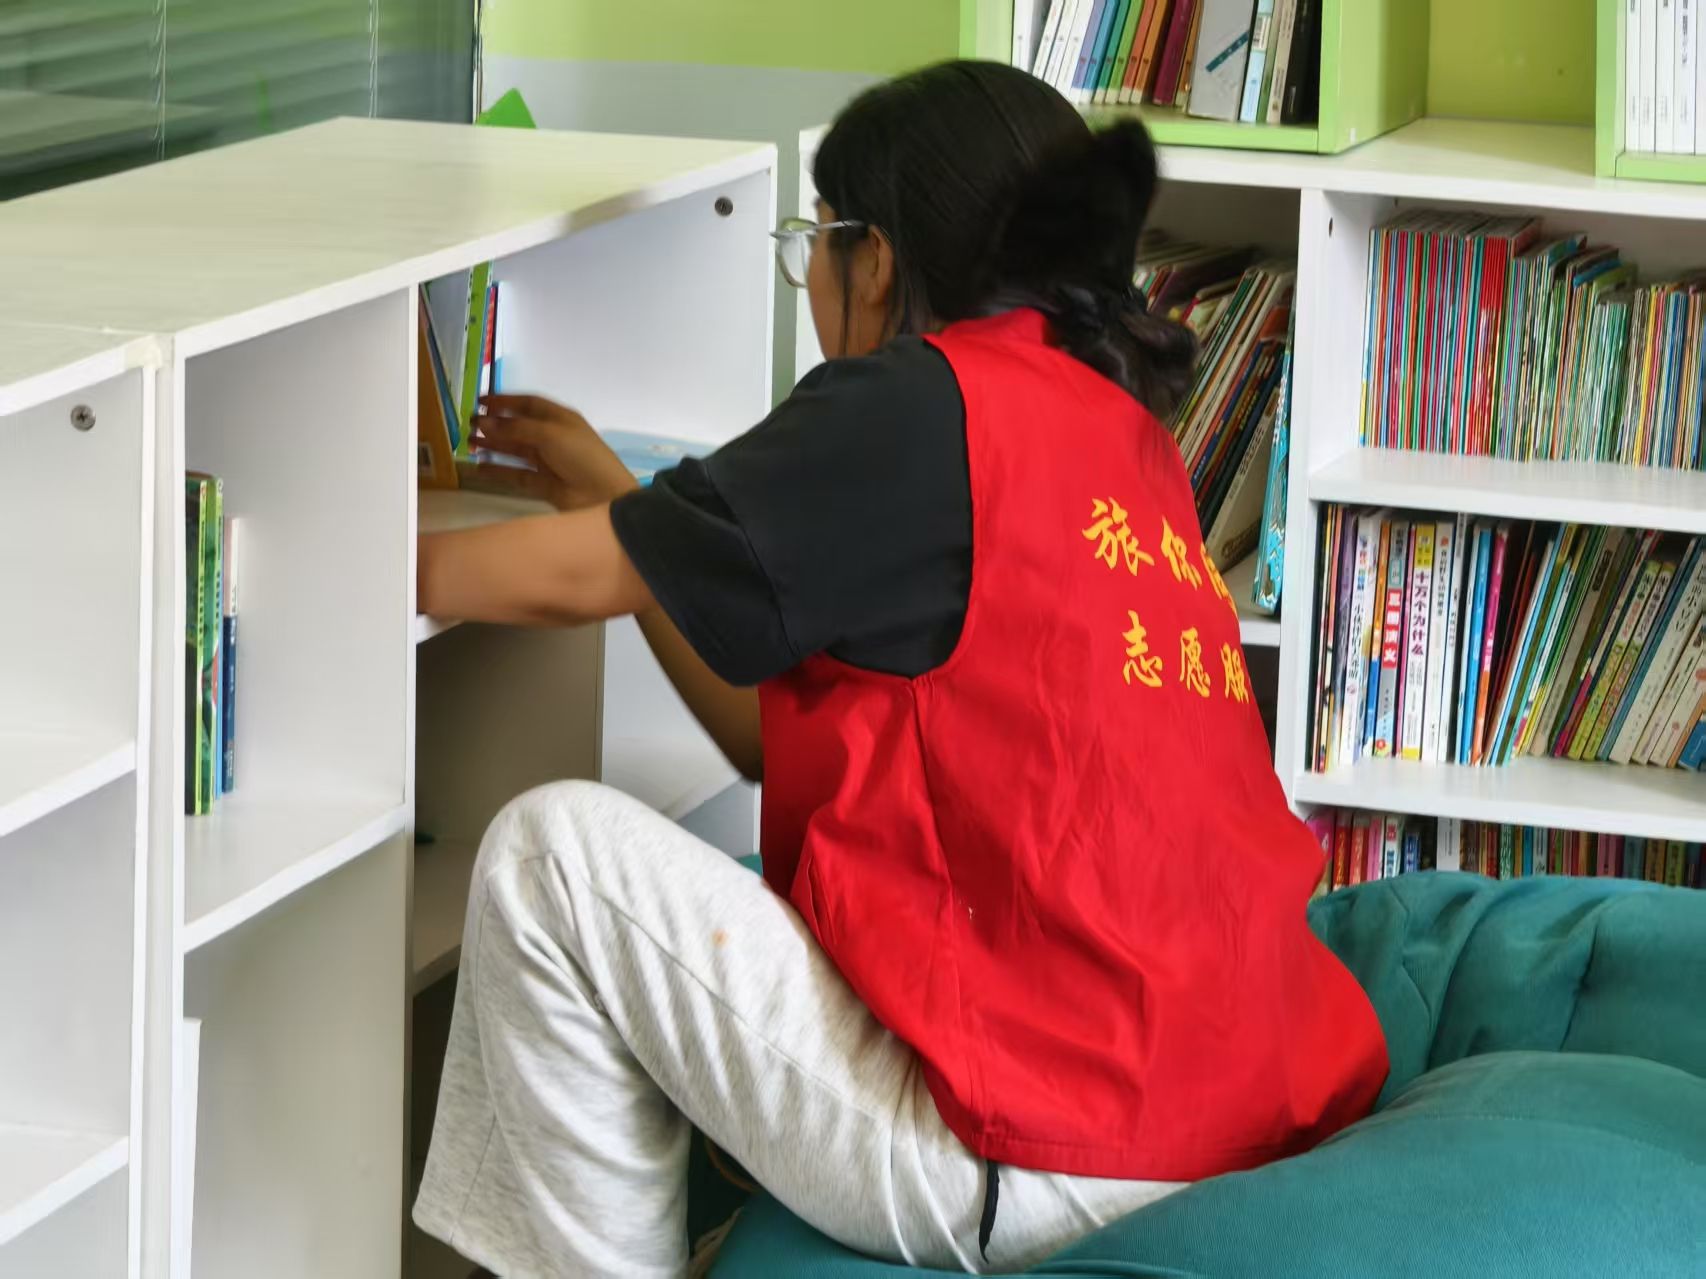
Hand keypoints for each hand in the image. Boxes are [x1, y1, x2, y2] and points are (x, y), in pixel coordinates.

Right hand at [470, 395, 638, 510]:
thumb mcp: (550, 434)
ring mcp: (548, 461)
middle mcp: (553, 437)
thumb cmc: (582, 457)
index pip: (529, 404)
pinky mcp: (543, 484)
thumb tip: (484, 421)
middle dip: (494, 425)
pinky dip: (498, 471)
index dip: (505, 401)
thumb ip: (516, 428)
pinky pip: (516, 474)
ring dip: (493, 445)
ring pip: (515, 450)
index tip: (480, 401)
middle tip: (468, 424)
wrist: (603, 496)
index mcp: (560, 419)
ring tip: (468, 443)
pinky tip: (479, 467)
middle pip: (519, 427)